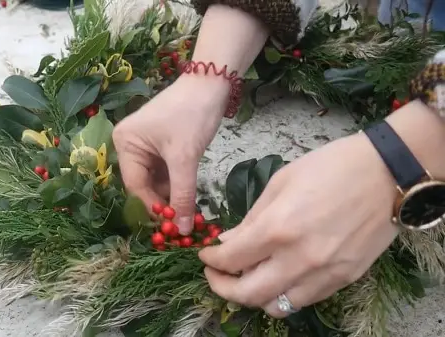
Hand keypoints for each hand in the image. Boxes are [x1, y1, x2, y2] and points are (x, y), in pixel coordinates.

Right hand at [113, 76, 228, 233]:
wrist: (210, 83)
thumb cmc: (192, 115)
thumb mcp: (185, 158)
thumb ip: (183, 195)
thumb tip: (183, 230)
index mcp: (125, 143)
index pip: (135, 185)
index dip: (153, 207)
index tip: (172, 226)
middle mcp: (128, 144)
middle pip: (143, 184)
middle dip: (163, 201)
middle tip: (182, 221)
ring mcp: (143, 144)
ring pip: (155, 179)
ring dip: (171, 193)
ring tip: (189, 209)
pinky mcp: (158, 143)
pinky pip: (163, 170)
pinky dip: (175, 182)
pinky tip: (188, 192)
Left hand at [198, 133, 399, 316]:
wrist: (387, 173)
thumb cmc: (331, 167)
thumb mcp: (281, 182)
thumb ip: (252, 218)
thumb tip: (228, 241)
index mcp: (278, 228)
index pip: (231, 260)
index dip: (211, 260)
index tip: (206, 255)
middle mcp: (299, 258)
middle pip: (248, 294)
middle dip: (222, 287)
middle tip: (216, 274)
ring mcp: (324, 273)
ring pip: (276, 305)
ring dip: (254, 296)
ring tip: (247, 278)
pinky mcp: (344, 279)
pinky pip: (304, 300)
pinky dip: (283, 294)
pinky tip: (278, 276)